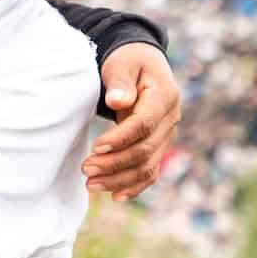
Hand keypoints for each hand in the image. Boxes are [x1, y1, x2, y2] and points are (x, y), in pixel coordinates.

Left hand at [82, 42, 180, 200]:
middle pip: (145, 150)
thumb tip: (117, 102)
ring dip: (119, 179)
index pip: (144, 125)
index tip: (96, 146)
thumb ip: (120, 82)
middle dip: (115, 163)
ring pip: (147, 166)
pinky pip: (150, 171)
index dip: (120, 139)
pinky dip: (134, 186)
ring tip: (91, 184)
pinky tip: (114, 196)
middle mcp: (171, 119)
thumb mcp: (122, 64)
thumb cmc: (128, 62)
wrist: (142, 63)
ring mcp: (167, 135)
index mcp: (165, 96)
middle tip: (85, 169)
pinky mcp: (159, 146)